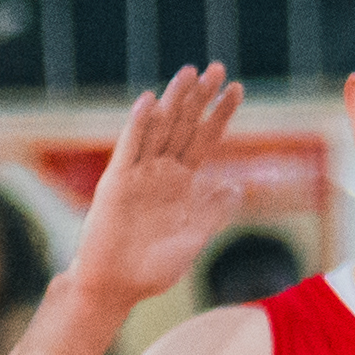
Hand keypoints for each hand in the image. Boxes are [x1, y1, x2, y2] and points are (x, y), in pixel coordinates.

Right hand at [72, 64, 247, 312]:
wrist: (119, 287)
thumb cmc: (155, 267)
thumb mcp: (195, 237)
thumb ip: (213, 211)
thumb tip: (238, 185)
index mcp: (182, 182)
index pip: (206, 139)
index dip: (220, 114)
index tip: (238, 89)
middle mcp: (161, 171)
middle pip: (184, 126)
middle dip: (200, 97)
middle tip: (217, 67)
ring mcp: (138, 174)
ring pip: (158, 129)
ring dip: (173, 101)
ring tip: (189, 72)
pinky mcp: (116, 182)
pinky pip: (130, 149)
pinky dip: (140, 126)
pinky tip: (150, 103)